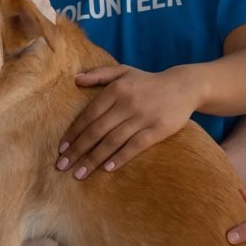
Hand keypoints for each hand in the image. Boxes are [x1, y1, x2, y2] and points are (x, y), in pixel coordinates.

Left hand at [57, 66, 198, 178]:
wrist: (184, 86)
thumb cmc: (148, 82)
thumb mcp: (123, 71)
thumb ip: (99, 74)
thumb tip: (75, 80)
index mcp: (116, 89)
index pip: (89, 115)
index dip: (73, 133)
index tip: (61, 149)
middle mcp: (127, 103)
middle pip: (96, 131)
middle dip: (77, 150)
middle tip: (62, 165)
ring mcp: (143, 117)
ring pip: (112, 141)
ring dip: (93, 159)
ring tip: (79, 174)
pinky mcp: (158, 130)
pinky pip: (135, 146)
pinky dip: (121, 157)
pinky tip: (107, 168)